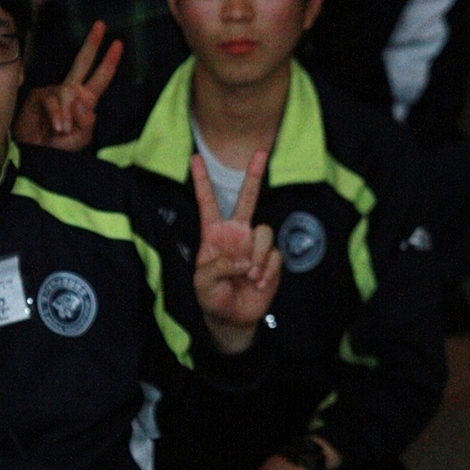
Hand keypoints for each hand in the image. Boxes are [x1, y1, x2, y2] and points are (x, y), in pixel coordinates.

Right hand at [13, 20, 122, 151]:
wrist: (37, 154)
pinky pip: (53, 101)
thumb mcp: (82, 136)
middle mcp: (70, 90)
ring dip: (67, 116)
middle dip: (92, 44)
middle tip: (101, 25)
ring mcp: (54, 92)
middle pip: (82, 62)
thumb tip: (82, 99)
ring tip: (63, 131)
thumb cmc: (60, 146)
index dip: (109, 61)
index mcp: (84, 99)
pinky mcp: (39, 96)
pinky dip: (57, 116)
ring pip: (67, 93)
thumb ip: (87, 120)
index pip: (100, 77)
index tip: (118, 44)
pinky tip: (56, 127)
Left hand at [191, 150, 280, 350]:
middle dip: (253, 175)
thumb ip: (218, 266)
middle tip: (260, 152)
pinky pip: (274, 254)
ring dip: (257, 256)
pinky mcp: (271, 259)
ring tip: (248, 276)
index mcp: (214, 234)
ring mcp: (255, 244)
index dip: (201, 181)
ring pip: (264, 231)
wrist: (232, 317)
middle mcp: (237, 233)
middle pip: (247, 198)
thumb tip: (244, 259)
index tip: (194, 158)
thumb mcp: (202, 282)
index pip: (207, 202)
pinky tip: (257, 282)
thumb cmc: (212, 297)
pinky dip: (266, 270)